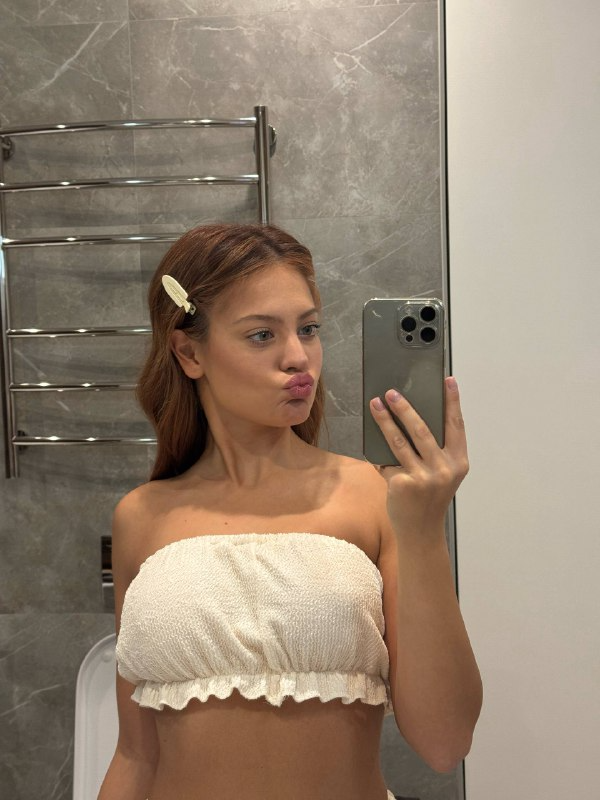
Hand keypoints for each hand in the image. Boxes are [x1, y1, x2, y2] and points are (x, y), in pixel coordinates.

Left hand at [369, 376, 468, 543]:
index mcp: (459, 462)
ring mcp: (424, 477)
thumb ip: (434, 451)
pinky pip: (387, 461)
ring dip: (385, 420)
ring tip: (376, 404)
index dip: (452, 402)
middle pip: (422, 429)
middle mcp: (445, 469)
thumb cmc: (429, 498)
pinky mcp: (404, 484)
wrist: (421, 532)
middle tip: (392, 391)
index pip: (456, 425)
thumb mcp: (441, 474)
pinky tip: (371, 443)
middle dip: (405, 408)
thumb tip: (408, 417)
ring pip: (400, 441)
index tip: (448, 380)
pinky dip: (378, 452)